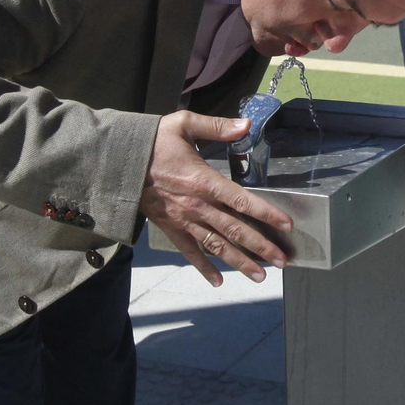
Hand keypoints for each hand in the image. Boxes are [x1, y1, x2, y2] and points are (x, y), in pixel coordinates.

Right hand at [139, 111, 294, 287]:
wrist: (117, 162)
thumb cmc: (153, 141)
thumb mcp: (184, 124)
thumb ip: (217, 126)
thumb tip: (246, 124)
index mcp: (204, 181)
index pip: (242, 201)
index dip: (266, 213)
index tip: (286, 225)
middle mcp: (197, 206)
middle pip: (235, 230)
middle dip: (261, 247)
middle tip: (283, 261)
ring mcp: (184, 220)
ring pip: (217, 246)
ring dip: (240, 262)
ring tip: (261, 276)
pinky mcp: (171, 228)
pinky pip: (189, 252)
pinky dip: (204, 268)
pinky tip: (218, 281)